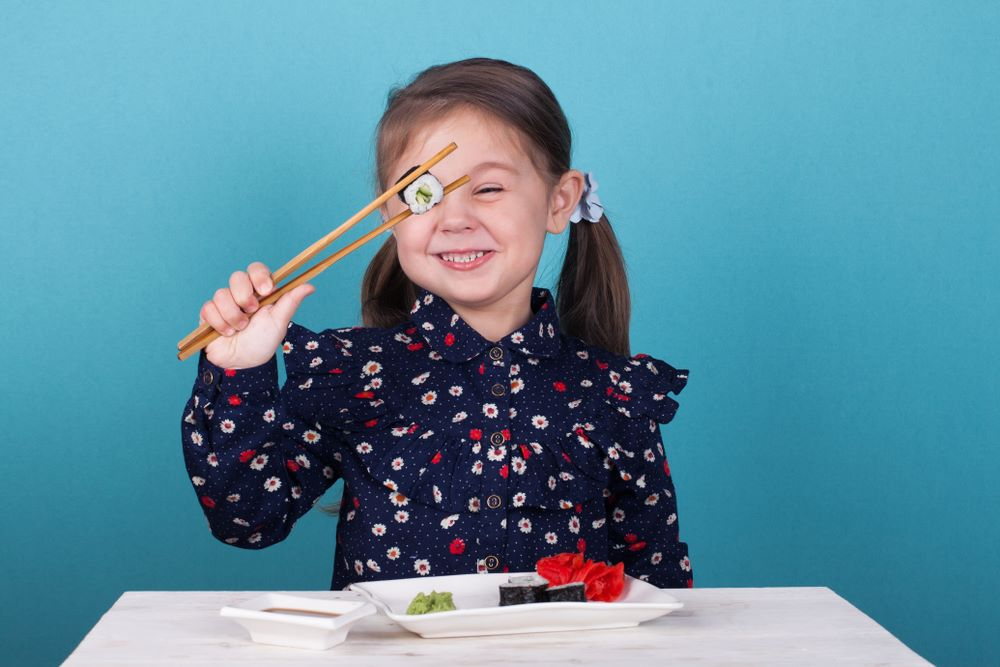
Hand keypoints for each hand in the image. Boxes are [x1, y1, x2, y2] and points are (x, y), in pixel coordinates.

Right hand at [199, 261, 314, 368]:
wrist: (241, 363)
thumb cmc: (262, 342)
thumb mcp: (279, 322)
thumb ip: (290, 302)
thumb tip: (310, 286)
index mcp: (260, 292)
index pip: (256, 269)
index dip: (259, 275)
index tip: (265, 290)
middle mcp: (242, 293)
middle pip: (237, 277)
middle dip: (244, 296)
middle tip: (251, 312)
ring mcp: (224, 302)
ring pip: (221, 294)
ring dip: (233, 316)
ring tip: (240, 329)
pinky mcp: (209, 312)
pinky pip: (208, 308)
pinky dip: (219, 323)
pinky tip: (226, 333)